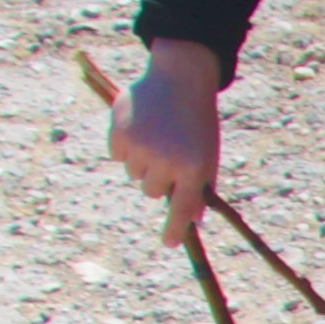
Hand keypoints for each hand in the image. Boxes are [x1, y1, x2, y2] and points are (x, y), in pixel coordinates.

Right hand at [110, 39, 222, 248]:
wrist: (180, 80)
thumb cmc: (197, 121)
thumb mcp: (207, 153)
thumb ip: (200, 186)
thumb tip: (193, 220)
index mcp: (193, 168)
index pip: (182, 208)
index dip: (173, 228)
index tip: (167, 243)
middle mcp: (166, 161)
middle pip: (153, 192)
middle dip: (159, 180)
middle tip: (168, 154)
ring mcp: (141, 148)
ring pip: (134, 174)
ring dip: (143, 161)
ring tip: (156, 135)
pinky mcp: (120, 134)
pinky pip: (117, 155)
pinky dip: (126, 146)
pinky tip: (139, 127)